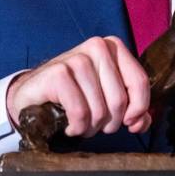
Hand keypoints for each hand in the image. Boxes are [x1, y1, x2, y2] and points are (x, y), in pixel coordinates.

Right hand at [6, 36, 151, 137]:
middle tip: (95, 125)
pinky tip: (69, 126)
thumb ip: (132, 109)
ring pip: (100, 109)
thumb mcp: (107, 98)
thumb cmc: (74, 96)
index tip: (130, 124)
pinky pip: (80, 113)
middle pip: (119, 100)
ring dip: (91, 128)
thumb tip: (141, 122)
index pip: (139, 82)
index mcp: (113, 48)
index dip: (138, 109)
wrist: (33, 94)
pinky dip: (77, 127)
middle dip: (109, 123)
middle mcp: (97, 47)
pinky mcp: (58, 73)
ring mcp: (77, 58)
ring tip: (80, 125)